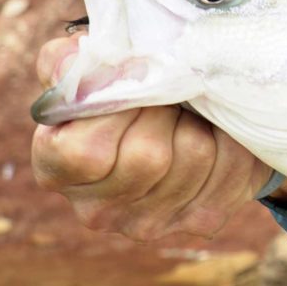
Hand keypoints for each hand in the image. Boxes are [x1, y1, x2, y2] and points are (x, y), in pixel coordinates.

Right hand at [29, 35, 274, 240]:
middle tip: (168, 96)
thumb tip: (75, 62)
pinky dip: (230, 138)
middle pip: (147, 157)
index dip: (116, 112)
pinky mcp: (199, 221)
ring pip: (193, 157)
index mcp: (55, 170)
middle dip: (166, 111)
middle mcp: (96, 210)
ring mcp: (149, 223)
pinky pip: (230, 167)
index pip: (84, 154)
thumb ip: (70, 63)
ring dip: (199, 122)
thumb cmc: (119, 90)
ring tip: (189, 113)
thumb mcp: (87, 68)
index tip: (133, 84)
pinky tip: (215, 132)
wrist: (174, 121)